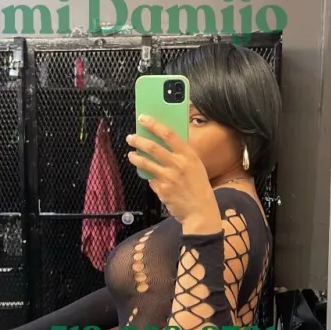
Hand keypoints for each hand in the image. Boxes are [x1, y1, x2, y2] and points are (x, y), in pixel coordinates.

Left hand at [126, 114, 221, 232]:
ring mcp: (168, 177)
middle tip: (130, 137)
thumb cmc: (198, 186)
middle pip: (153, 147)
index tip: (143, 118)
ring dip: (135, 157)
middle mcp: (178, 164)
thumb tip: (162, 142)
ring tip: (131, 154)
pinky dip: (148, 176)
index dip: (154, 124)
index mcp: (188, 155)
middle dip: (138, 140)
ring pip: (145, 162)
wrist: (200, 211)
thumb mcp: (195, 165)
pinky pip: (150, 179)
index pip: (169, 133)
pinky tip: (148, 175)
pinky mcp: (161, 189)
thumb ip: (181, 154)